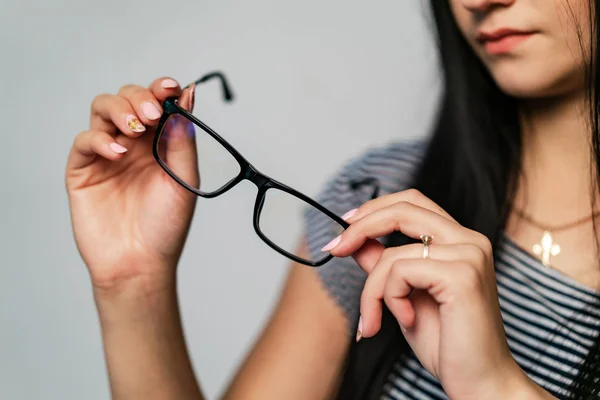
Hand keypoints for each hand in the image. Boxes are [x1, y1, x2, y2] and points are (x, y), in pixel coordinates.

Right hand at [66, 77, 196, 290]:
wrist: (140, 263)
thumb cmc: (165, 226)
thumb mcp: (183, 179)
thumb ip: (183, 138)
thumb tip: (189, 96)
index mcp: (160, 144)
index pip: (158, 103)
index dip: (162, 90)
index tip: (171, 88)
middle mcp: (133, 144)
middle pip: (128, 97)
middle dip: (141, 98)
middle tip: (153, 115)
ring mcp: (107, 155)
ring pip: (102, 109)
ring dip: (120, 109)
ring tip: (136, 129)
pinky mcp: (83, 170)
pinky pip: (84, 141)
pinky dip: (100, 140)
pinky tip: (119, 153)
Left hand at [324, 189, 547, 399]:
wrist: (479, 383)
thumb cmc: (446, 343)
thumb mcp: (403, 296)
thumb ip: (384, 264)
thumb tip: (356, 240)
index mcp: (460, 241)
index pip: (413, 202)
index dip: (376, 207)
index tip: (345, 224)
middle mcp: (469, 240)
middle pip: (402, 209)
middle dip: (360, 227)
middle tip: (334, 249)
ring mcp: (469, 255)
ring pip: (392, 254)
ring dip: (371, 291)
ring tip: (371, 321)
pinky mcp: (462, 275)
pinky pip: (399, 272)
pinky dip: (389, 299)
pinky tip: (405, 320)